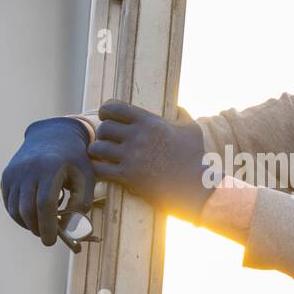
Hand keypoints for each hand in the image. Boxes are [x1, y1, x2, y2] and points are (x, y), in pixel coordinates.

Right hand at [0, 117, 94, 245]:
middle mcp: (28, 169)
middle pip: (27, 209)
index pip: (44, 204)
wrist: (53, 136)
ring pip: (15, 209)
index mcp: (50, 168)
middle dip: (37, 228)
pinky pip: (9, 204)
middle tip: (48, 237)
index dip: (47, 225)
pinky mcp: (6, 176)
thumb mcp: (86, 178)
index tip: (51, 241)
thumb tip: (69, 228)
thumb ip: (81, 203)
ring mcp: (14, 172)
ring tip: (42, 225)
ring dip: (28, 224)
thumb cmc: (75, 161)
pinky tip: (33, 215)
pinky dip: (19, 215)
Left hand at [88, 100, 213, 222]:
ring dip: (97, 152)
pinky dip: (98, 170)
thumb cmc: (195, 158)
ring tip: (101, 156)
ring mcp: (131, 157)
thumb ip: (182, 115)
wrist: (196, 186)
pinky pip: (100, 170)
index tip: (105, 117)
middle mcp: (137, 136)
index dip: (105, 111)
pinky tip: (103, 171)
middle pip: (104, 128)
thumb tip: (178, 108)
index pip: (115, 107)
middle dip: (103, 135)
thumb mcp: (192, 130)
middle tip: (107, 141)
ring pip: (98, 148)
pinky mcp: (128, 176)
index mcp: (149, 122)